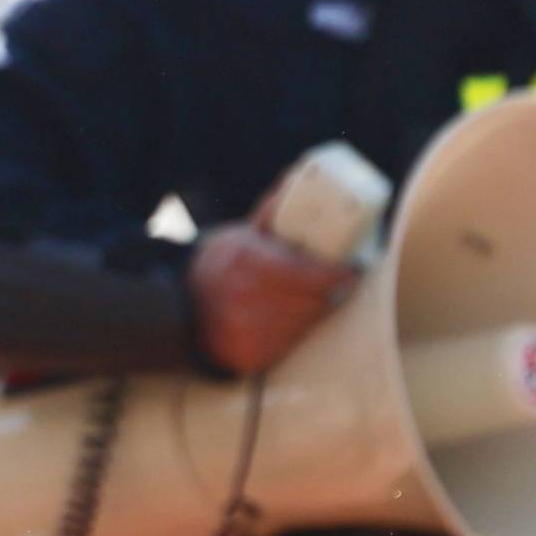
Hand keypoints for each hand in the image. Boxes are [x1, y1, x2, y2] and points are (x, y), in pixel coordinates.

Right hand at [186, 195, 354, 377]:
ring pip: (305, 322)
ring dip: (314, 311)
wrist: (183, 311)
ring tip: (311, 300)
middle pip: (312, 299)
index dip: (337, 274)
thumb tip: (294, 180)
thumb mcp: (238, 236)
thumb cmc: (219, 268)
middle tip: (338, 283)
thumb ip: (270, 214)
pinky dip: (296, 331)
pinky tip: (287, 319)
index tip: (352, 270)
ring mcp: (248, 328)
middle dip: (330, 292)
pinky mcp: (251, 355)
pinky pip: (291, 343)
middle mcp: (246, 296)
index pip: (307, 272)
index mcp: (246, 260)